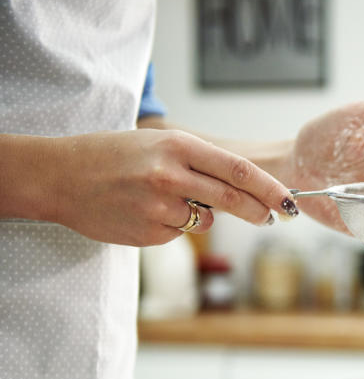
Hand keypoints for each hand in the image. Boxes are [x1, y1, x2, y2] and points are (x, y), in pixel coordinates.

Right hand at [44, 129, 298, 245]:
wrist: (60, 177)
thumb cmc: (114, 156)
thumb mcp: (158, 144)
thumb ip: (200, 164)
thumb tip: (244, 188)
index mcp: (178, 146)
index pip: (238, 171)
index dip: (270, 189)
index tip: (289, 202)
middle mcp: (171, 175)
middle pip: (233, 199)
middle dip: (260, 212)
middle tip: (273, 217)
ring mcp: (160, 207)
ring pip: (206, 220)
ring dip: (203, 215)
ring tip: (168, 200)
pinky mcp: (150, 233)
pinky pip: (179, 233)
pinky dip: (173, 226)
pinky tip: (146, 212)